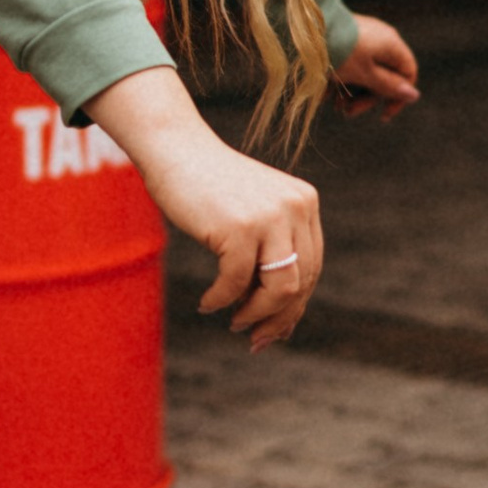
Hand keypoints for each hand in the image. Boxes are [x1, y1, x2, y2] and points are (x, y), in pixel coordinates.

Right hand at [83, 65, 322, 349]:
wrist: (174, 149)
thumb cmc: (207, 187)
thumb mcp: (252, 215)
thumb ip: (271, 253)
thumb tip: (282, 321)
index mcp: (305, 203)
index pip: (312, 268)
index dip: (294, 306)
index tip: (274, 330)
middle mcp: (296, 206)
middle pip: (301, 283)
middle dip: (278, 318)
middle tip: (255, 338)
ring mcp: (270, 215)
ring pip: (280, 289)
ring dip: (256, 314)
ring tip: (234, 322)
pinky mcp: (240, 226)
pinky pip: (236, 281)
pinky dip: (221, 299)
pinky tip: (208, 303)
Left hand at [333, 16, 418, 118]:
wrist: (307, 27)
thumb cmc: (339, 51)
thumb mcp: (365, 74)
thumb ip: (389, 86)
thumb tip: (415, 95)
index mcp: (391, 44)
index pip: (408, 73)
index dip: (399, 96)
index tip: (384, 114)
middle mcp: (381, 39)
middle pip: (384, 76)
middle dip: (367, 98)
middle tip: (349, 112)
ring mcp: (363, 38)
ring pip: (365, 72)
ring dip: (352, 92)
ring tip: (335, 105)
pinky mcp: (345, 39)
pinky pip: (350, 64)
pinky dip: (341, 79)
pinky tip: (326, 93)